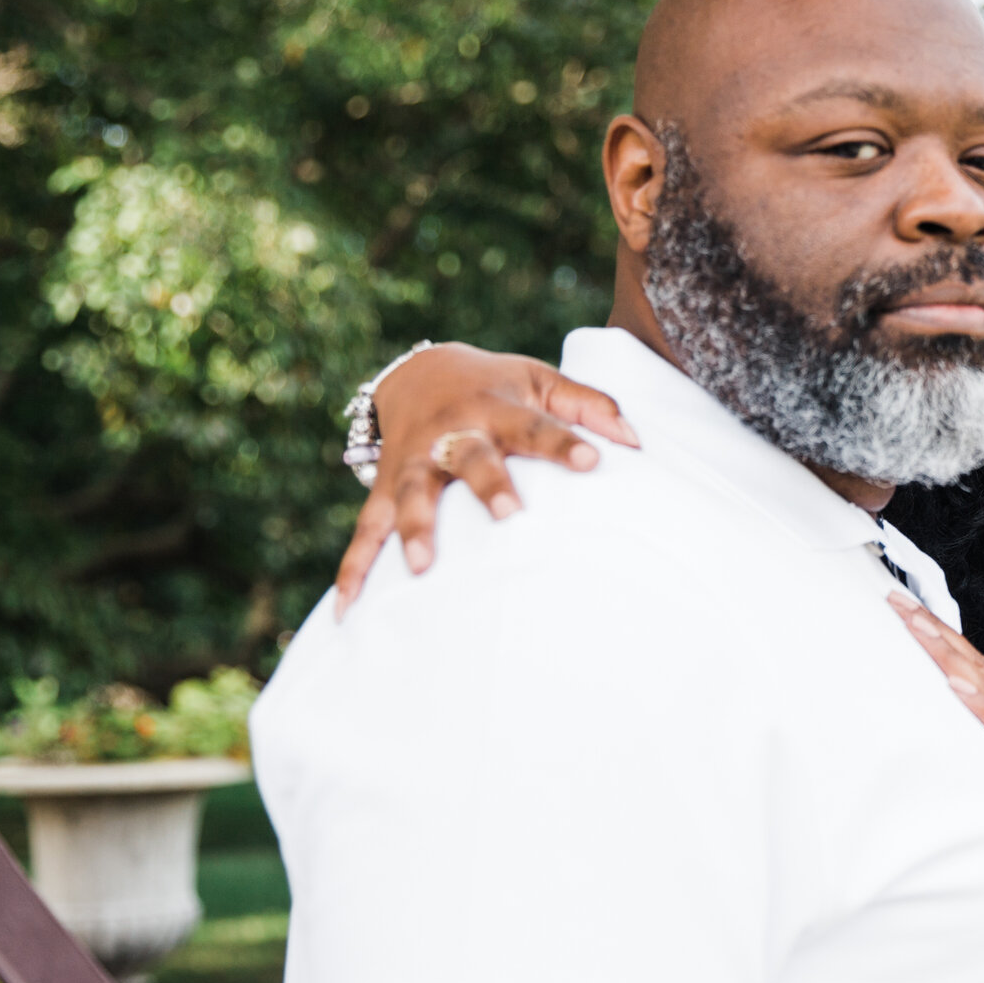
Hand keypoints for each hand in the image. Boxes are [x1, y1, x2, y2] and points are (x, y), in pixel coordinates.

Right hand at [333, 343, 639, 610]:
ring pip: (409, 493)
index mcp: (496, 407)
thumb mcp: (542, 380)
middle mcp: (451, 433)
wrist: (419, 372)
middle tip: (508, 514)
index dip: (563, 443)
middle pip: (468, 456)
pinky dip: (354, 568)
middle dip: (487, 483)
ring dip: (414, 528)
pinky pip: (364, 529)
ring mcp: (413, 461)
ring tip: (422, 568)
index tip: (594, 461)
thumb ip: (590, 406)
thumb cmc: (497, 385)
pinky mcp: (384, 486)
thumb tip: (636, 440)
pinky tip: (347, 610)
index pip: (535, 426)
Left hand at [884, 592, 983, 942]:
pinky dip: (982, 705)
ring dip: (953, 655)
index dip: (943, 641)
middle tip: (896, 601)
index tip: (907, 614)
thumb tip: (952, 740)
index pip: (977, 672)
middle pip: (978, 668)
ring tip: (918, 626)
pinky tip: (956, 683)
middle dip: (936, 632)